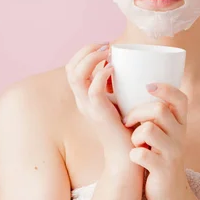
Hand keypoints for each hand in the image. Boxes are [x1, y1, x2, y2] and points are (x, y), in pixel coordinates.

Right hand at [65, 43, 133, 165]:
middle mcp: (82, 101)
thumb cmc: (129, 127)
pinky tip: (113, 69)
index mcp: (84, 97)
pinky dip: (101, 75)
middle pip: (70, 68)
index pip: (73, 68)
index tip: (106, 45)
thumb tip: (126, 64)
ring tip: (109, 53)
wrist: (129, 155)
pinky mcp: (99, 114)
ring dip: (92, 58)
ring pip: (77, 75)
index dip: (85, 52)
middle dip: (86, 50)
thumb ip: (119, 85)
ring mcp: (88, 107)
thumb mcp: (121, 101)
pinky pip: (93, 90)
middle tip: (107, 45)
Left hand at [123, 83, 190, 199]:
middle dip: (137, 112)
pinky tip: (135, 158)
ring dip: (135, 135)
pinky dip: (133, 154)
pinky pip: (141, 154)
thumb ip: (157, 113)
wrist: (170, 192)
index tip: (147, 86)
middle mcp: (180, 135)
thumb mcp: (165, 132)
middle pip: (159, 110)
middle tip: (128, 121)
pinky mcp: (162, 169)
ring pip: (148, 130)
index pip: (180, 98)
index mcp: (180, 123)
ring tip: (134, 142)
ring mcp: (172, 152)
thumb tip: (132, 86)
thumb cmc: (160, 154)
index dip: (165, 88)